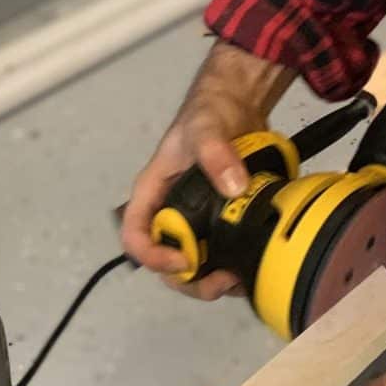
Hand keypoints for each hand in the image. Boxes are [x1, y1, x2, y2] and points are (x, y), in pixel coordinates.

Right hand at [121, 41, 296, 300]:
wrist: (239, 104)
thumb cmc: (210, 113)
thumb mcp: (207, 128)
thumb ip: (216, 154)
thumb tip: (234, 188)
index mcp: (154, 195)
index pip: (136, 236)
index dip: (153, 257)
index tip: (183, 261)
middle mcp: (171, 214)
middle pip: (167, 264)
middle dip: (191, 280)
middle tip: (221, 280)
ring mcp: (197, 222)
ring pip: (195, 267)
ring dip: (213, 281)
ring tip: (239, 277)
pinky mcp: (222, 224)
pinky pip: (220, 257)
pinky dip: (233, 270)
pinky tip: (249, 268)